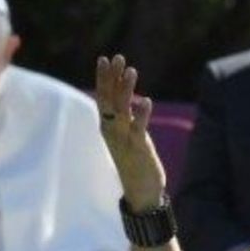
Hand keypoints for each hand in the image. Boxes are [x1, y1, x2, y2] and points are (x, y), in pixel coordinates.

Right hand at [94, 54, 167, 209]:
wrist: (140, 192)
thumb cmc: (134, 160)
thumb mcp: (126, 134)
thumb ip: (124, 115)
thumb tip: (123, 95)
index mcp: (108, 126)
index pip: (103, 97)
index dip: (104, 78)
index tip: (105, 59)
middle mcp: (112, 130)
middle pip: (108, 99)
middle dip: (111, 78)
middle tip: (115, 58)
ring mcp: (123, 139)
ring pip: (121, 110)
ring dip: (125, 89)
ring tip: (131, 70)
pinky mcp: (138, 148)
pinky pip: (138, 128)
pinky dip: (141, 114)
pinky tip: (146, 100)